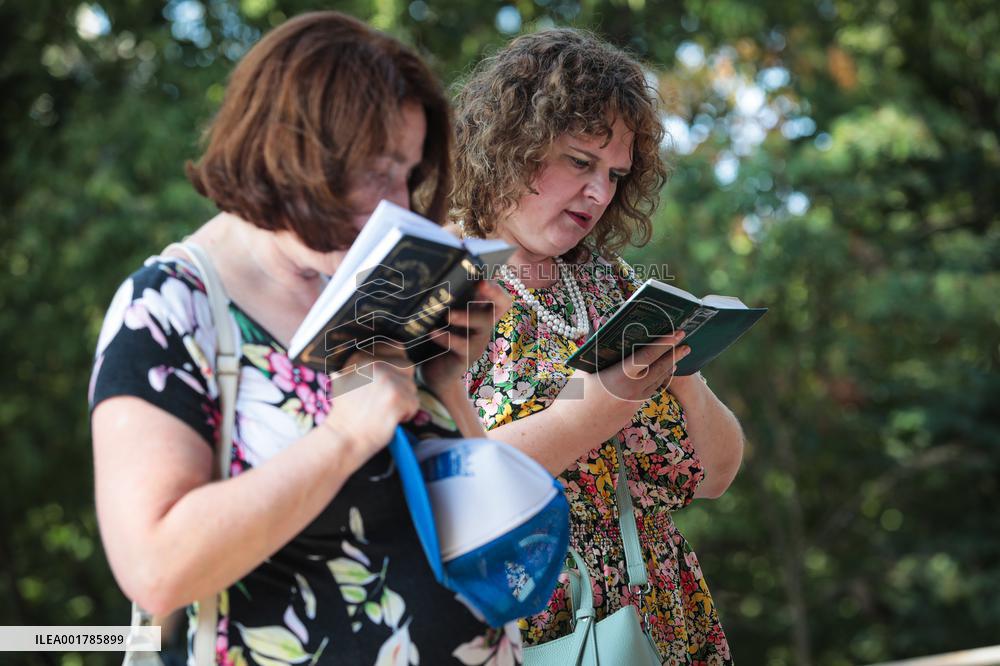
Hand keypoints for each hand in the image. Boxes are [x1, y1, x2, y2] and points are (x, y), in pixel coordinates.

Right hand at [321, 343, 420, 460]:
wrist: (342, 438)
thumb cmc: (346, 414)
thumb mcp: (344, 381)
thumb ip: (359, 367)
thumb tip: (375, 354)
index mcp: (362, 357)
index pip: (396, 348)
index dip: (397, 366)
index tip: (391, 380)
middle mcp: (375, 364)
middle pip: (408, 367)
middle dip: (403, 384)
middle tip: (388, 400)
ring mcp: (387, 380)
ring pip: (412, 387)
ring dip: (404, 401)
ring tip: (386, 411)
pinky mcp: (397, 397)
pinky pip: (415, 403)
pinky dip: (406, 414)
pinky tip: (390, 419)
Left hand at [420, 280, 512, 393]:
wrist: (436, 372)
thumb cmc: (441, 338)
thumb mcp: (447, 319)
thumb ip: (447, 302)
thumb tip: (431, 277)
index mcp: (480, 312)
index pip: (500, 296)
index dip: (496, 286)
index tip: (483, 277)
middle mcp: (484, 325)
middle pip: (501, 305)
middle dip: (494, 292)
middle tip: (479, 284)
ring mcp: (478, 341)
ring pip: (484, 323)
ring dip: (466, 316)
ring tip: (447, 315)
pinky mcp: (468, 356)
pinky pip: (462, 345)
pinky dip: (447, 338)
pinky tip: (433, 333)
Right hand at [552, 331, 689, 441]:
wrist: (571, 432)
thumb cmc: (573, 398)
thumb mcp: (584, 370)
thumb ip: (599, 352)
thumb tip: (605, 331)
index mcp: (619, 377)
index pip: (648, 356)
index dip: (664, 344)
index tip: (676, 334)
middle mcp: (631, 391)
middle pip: (659, 370)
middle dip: (674, 355)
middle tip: (686, 344)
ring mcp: (633, 404)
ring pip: (656, 383)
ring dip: (667, 369)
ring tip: (677, 357)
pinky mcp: (630, 413)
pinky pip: (647, 393)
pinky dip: (655, 382)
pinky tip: (658, 375)